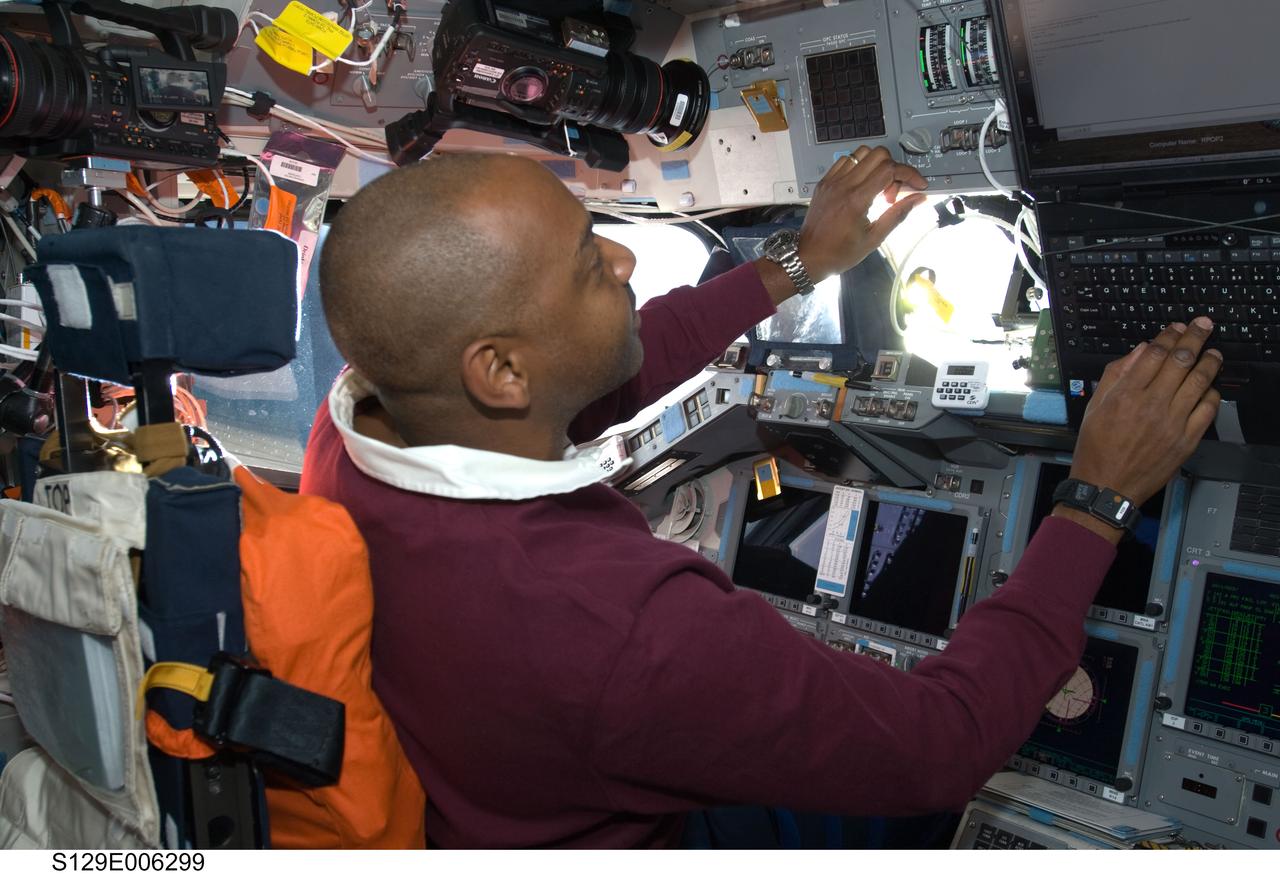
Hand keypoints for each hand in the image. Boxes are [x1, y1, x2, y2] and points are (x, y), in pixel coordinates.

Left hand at [797, 145, 928, 282]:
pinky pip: (845, 161)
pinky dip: (859, 166)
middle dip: (894, 168)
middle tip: (893, 192)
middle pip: (878, 154)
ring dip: (876, 165)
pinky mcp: (824, 182)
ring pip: (861, 153)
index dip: (909, 174)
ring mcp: (831, 181)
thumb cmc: (839, 253)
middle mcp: (843, 185)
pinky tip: (862, 185)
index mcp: (856, 200)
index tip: (918, 185)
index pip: (889, 169)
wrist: (808, 257)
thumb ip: (897, 215)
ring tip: (877, 188)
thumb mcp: (874, 239)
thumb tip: (918, 199)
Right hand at [1068, 318, 1221, 508]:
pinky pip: (1208, 409)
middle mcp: (1152, 405)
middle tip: (1204, 325)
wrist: (1106, 486)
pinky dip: (1212, 394)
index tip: (1177, 327)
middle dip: (1195, 337)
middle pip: (1181, 360)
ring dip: (1210, 362)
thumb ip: (1116, 374)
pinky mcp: (1186, 440)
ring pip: (1200, 381)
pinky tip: (1210, 387)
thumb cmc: (1097, 448)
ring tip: (1214, 352)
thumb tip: (1139, 351)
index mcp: (1126, 394)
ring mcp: (1173, 422)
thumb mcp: (1095, 406)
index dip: (1169, 335)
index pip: (1155, 353)